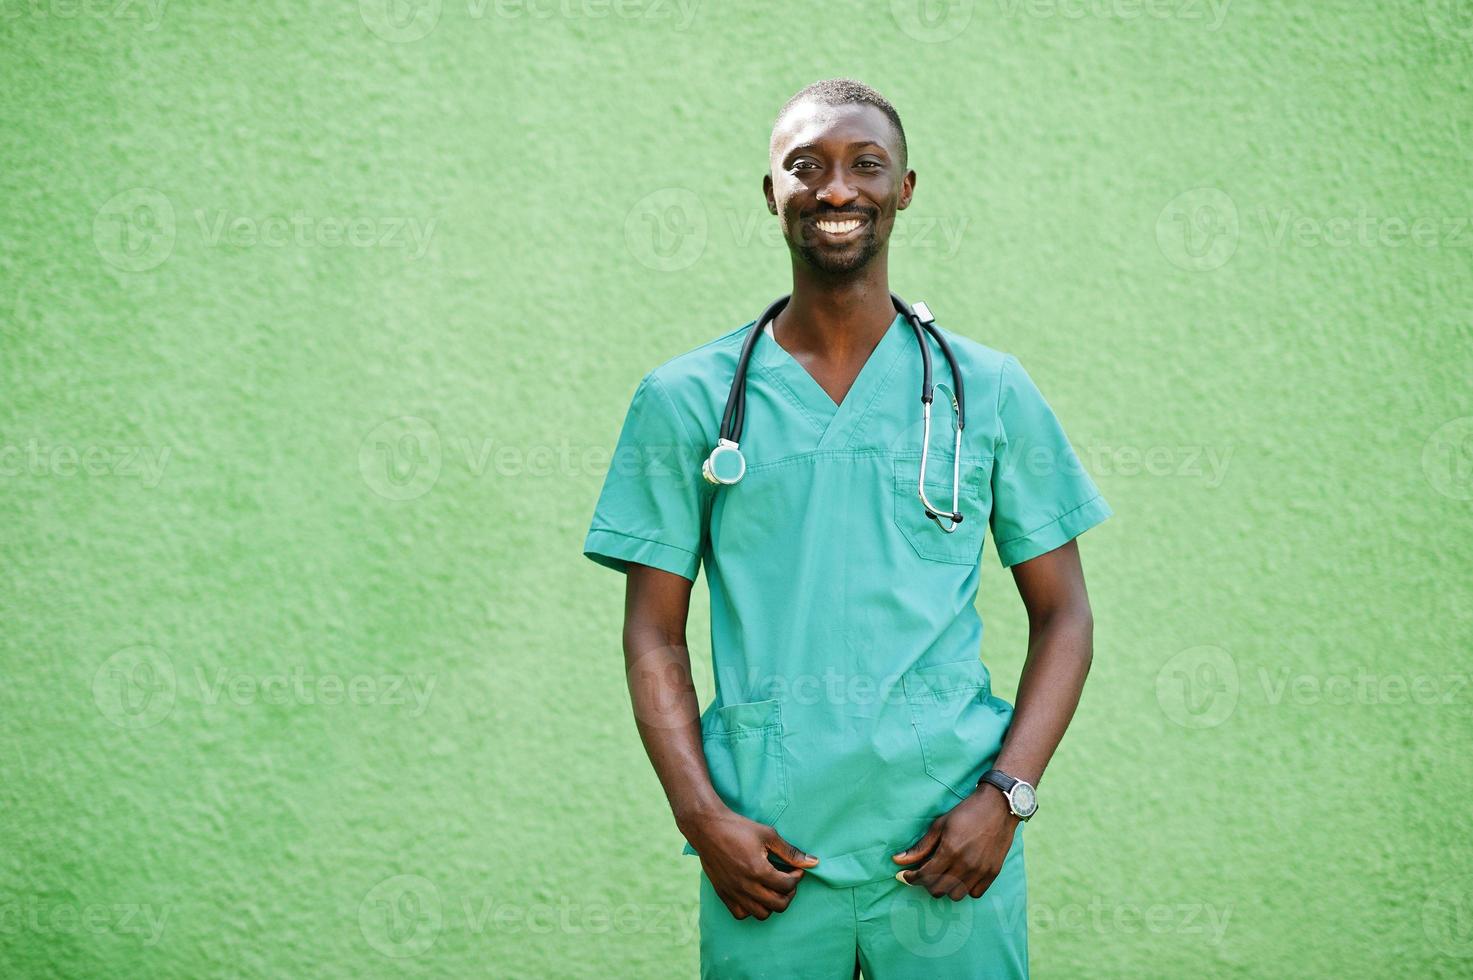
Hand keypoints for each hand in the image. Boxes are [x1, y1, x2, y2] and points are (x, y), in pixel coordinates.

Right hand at [682, 807, 818, 919]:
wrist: (708, 828)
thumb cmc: (739, 828)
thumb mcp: (768, 835)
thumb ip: (791, 852)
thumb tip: (813, 862)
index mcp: (758, 870)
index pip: (787, 886)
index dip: (797, 878)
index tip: (795, 869)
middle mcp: (746, 886)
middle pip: (778, 905)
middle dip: (789, 893)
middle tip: (787, 880)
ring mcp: (733, 892)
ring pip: (762, 914)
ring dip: (772, 903)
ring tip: (772, 888)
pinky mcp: (723, 894)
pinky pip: (741, 914)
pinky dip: (751, 909)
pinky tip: (754, 894)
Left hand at [891, 785, 1019, 900]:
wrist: (998, 807)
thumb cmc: (966, 813)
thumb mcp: (939, 825)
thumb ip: (920, 847)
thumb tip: (897, 860)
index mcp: (949, 850)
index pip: (924, 876)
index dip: (911, 878)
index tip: (905, 875)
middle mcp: (965, 864)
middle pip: (938, 890)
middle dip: (926, 884)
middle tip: (925, 873)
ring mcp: (980, 871)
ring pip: (956, 895)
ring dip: (946, 888)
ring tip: (944, 875)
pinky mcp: (993, 873)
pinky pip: (974, 894)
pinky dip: (965, 889)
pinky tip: (962, 877)